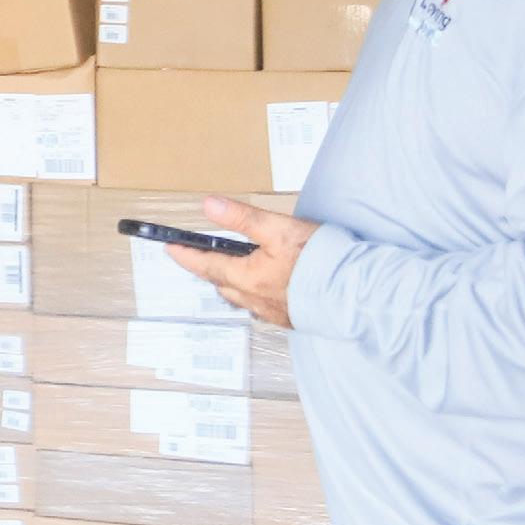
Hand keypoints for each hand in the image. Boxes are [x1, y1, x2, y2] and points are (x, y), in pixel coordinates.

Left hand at [164, 197, 319, 328]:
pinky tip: (265, 286)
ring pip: (240, 296)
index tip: (170, 248)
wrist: (353, 293)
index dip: (186, 255)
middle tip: (199, 256)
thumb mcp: (278, 229)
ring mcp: (271, 312)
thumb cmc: (320, 261)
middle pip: (221, 283)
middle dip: (208, 269)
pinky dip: (253, 293)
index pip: (205, 265)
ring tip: (231, 269)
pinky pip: (260, 306)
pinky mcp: (288, 318)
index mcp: (246, 277)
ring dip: (231, 282)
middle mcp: (254, 299)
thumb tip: (208, 206)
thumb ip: (241, 217)